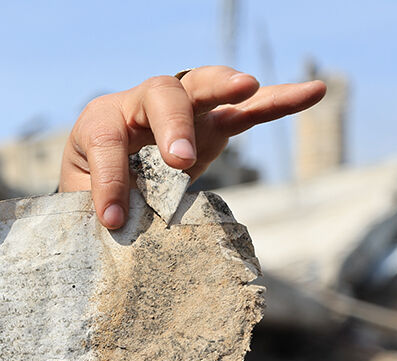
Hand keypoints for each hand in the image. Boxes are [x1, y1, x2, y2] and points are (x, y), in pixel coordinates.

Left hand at [59, 66, 326, 228]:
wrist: (103, 183)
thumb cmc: (91, 194)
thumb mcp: (83, 205)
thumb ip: (98, 214)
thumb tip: (124, 238)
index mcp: (98, 124)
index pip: (106, 143)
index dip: (110, 181)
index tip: (112, 220)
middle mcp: (137, 107)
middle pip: (158, 95)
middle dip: (172, 124)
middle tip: (179, 161)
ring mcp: (179, 110)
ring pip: (203, 88)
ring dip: (226, 87)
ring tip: (248, 86)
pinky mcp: (212, 125)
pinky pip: (246, 109)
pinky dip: (277, 101)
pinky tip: (312, 91)